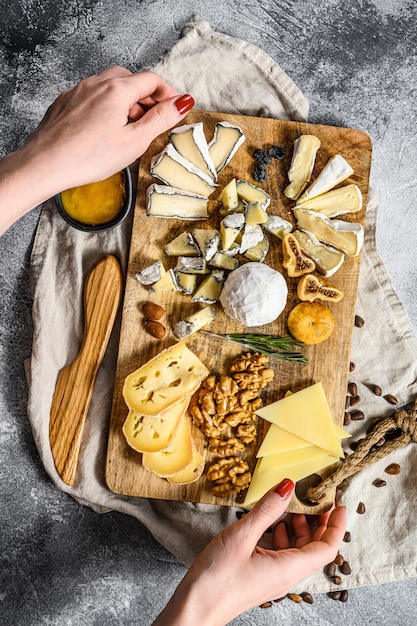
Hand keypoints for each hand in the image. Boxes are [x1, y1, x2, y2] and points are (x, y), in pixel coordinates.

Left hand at [0, 66, 193, 233]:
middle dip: (146, 96)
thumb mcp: (134, 141)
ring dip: (126, 100)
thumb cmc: (89, 157)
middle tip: (154, 120)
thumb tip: (183, 103)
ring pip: (110, 86)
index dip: (168, 93)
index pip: (151, 80)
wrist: (46, 164)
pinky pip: (92, 95)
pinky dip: (106, 105)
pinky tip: (105, 128)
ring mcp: (78, 91)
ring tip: (129, 126)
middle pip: (130, 79)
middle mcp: (96, 84)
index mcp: (117, 90)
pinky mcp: (65, 102)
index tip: (175, 109)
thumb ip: (160, 119)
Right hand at [154, 479, 345, 624]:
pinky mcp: (260, 578)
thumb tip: (287, 487)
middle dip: (320, 522)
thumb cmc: (215, 579)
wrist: (193, 611)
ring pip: (298, 551)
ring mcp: (273, 578)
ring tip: (293, 506)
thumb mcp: (241, 536)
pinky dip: (283, 536)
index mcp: (288, 569)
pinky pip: (282, 555)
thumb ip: (266, 510)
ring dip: (300, 528)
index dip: (336, 525)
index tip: (339, 503)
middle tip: (317, 498)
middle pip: (315, 548)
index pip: (326, 548)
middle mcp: (285, 576)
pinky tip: (271, 524)